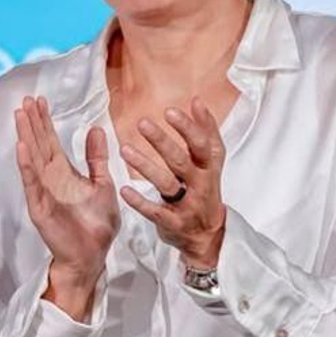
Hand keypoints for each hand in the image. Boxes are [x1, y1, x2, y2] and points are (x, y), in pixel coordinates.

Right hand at [15, 97, 119, 317]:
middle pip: (38, 145)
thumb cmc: (96, 225)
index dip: (44, 121)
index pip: (50, 141)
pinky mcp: (40, 208)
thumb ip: (97, 159)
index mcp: (64, 174)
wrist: (92, 256)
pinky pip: (32, 183)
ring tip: (19, 116)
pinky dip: (26, 166)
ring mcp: (42, 193)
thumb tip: (95, 128)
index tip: (38, 100)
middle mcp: (50, 180)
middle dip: (31, 123)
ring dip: (25, 137)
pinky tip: (21, 148)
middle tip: (25, 100)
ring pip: (32, 159)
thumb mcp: (103, 185)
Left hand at [118, 99, 227, 269]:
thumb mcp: (211, 163)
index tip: (170, 111)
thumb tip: (197, 101)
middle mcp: (200, 184)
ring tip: (124, 149)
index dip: (189, 128)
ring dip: (145, 166)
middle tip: (142, 124)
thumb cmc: (204, 191)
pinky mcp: (173, 223)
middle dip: (162, 142)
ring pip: (166, 183)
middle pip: (182, 160)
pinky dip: (140, 202)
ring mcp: (187, 204)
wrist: (207, 236)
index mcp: (209, 167)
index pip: (203, 144)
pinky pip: (155, 212)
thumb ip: (206, 133)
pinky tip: (124, 190)